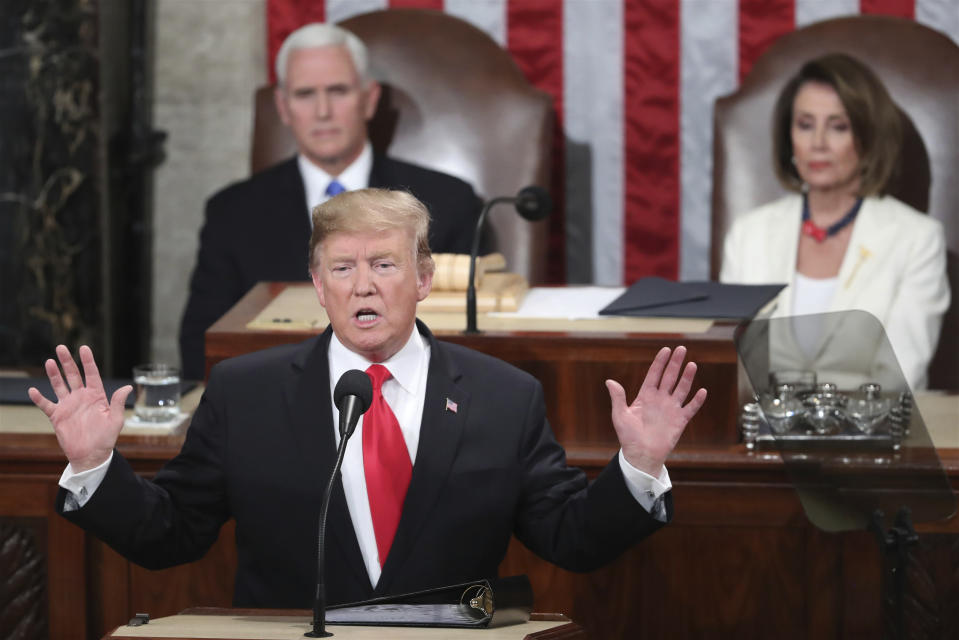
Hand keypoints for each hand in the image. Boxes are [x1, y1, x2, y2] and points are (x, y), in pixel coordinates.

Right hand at [28, 345, 131, 471]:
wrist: (91, 455)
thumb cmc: (106, 438)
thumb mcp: (115, 420)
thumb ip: (118, 403)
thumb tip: (128, 387)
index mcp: (96, 396)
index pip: (92, 374)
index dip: (88, 361)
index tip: (84, 348)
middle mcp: (81, 397)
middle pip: (73, 375)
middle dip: (68, 361)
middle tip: (61, 347)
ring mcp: (68, 405)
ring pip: (59, 385)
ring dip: (54, 374)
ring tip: (50, 361)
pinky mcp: (57, 416)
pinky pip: (46, 404)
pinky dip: (39, 398)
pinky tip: (33, 390)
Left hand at [605, 346, 706, 476]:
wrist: (641, 455)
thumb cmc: (628, 436)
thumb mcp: (620, 415)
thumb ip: (618, 398)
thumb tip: (609, 381)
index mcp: (645, 396)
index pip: (654, 375)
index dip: (660, 362)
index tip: (665, 350)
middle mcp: (660, 400)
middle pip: (669, 377)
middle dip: (675, 363)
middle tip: (681, 349)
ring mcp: (671, 409)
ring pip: (681, 389)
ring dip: (687, 377)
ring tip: (691, 364)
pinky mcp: (680, 421)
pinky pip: (690, 408)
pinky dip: (697, 401)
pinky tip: (702, 391)